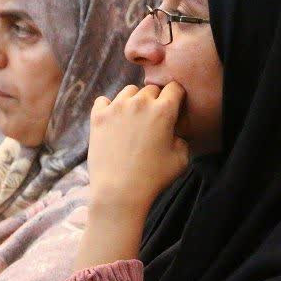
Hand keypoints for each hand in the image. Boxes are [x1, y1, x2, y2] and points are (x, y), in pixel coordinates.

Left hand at [87, 82, 188, 213]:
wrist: (119, 192)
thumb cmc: (153, 178)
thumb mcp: (182, 158)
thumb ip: (182, 137)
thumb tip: (175, 130)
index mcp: (163, 110)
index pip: (174, 88)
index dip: (176, 97)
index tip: (174, 109)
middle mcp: (139, 103)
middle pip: (151, 89)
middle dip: (155, 101)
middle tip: (153, 120)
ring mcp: (116, 107)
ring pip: (129, 91)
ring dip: (134, 101)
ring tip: (133, 120)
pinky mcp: (98, 116)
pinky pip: (103, 101)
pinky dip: (109, 107)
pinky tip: (113, 121)